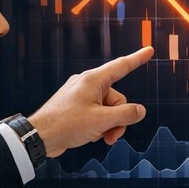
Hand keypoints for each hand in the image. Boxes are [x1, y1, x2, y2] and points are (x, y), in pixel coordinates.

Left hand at [27, 47, 151, 156]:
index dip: (138, 59)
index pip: (121, 66)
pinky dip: (99, 126)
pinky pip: (97, 114)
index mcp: (93, 80)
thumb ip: (126, 114)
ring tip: (100, 137)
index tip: (149, 50)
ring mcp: (81, 96)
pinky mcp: (77, 108)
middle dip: (119, 118)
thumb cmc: (66, 124)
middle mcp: (87, 85)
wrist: (39, 136)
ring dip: (109, 125)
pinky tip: (92, 136)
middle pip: (117, 99)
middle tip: (111, 135)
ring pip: (108, 109)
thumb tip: (140, 111)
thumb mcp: (102, 121)